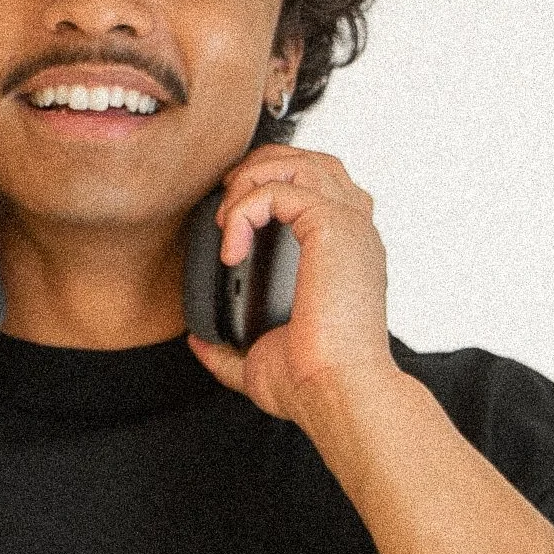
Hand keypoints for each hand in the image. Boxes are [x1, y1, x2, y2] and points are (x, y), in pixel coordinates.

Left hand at [187, 145, 400, 430]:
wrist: (337, 392)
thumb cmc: (313, 382)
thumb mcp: (260, 361)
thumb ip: (229, 349)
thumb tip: (198, 342)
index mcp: (346, 256)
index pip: (320, 190)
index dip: (274, 188)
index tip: (235, 222)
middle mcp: (355, 234)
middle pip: (314, 161)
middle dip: (261, 169)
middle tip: (227, 205)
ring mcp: (350, 227)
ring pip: (302, 163)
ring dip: (253, 179)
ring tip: (228, 219)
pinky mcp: (334, 228)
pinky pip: (281, 190)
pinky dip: (246, 208)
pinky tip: (231, 248)